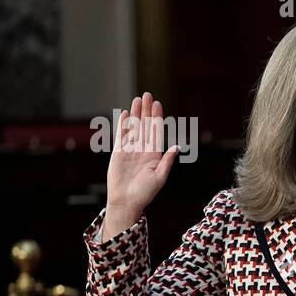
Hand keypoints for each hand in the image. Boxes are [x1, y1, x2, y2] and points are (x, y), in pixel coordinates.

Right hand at [103, 92, 178, 238]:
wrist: (126, 200)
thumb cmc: (145, 192)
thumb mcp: (160, 177)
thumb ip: (167, 161)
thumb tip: (176, 147)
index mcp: (155, 154)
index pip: (156, 131)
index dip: (157, 117)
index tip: (158, 104)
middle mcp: (143, 149)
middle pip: (145, 125)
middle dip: (146, 110)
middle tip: (147, 94)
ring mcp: (130, 149)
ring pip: (133, 127)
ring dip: (135, 113)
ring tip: (137, 99)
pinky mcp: (118, 152)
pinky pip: (121, 135)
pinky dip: (123, 124)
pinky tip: (124, 113)